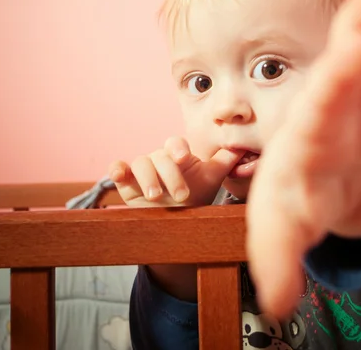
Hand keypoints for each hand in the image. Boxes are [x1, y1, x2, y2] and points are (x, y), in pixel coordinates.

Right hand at [109, 137, 242, 207]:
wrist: (179, 217)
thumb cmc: (196, 192)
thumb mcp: (213, 177)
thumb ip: (226, 160)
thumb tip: (243, 145)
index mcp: (179, 153)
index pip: (176, 144)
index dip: (178, 148)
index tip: (184, 158)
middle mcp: (160, 158)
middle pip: (159, 157)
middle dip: (169, 175)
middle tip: (181, 195)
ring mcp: (142, 170)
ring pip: (140, 163)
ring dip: (147, 178)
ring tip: (156, 197)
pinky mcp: (127, 182)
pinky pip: (118, 169)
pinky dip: (116, 169)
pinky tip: (118, 174)